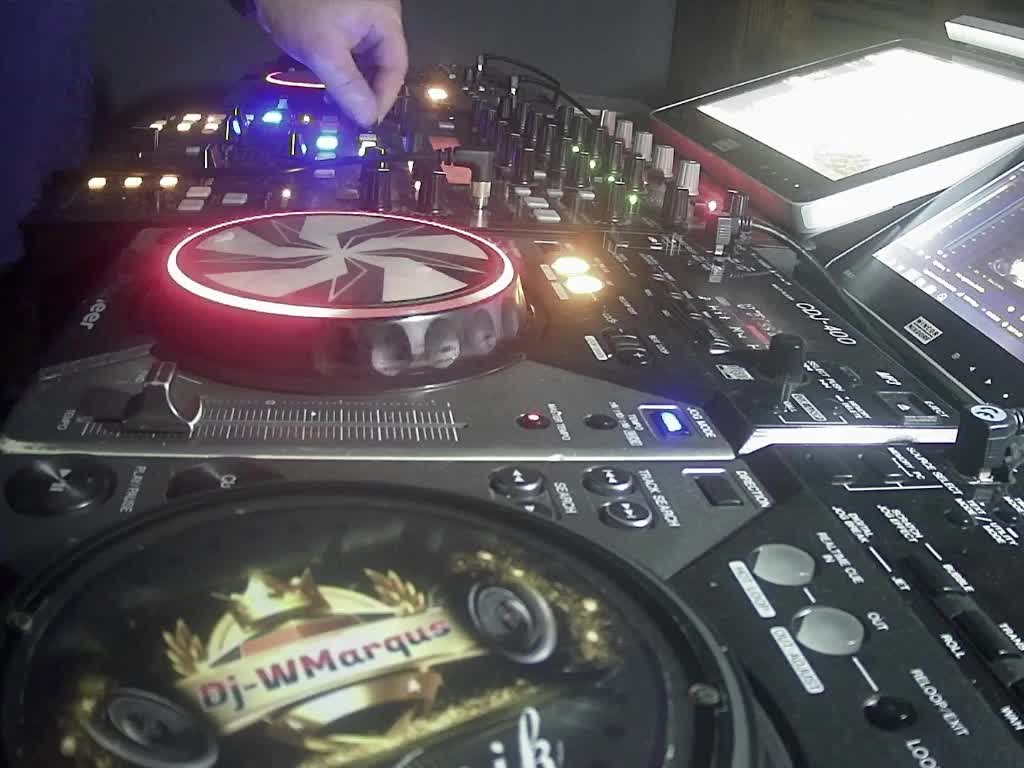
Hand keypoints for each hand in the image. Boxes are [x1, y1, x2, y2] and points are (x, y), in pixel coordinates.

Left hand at [255, 0, 407, 126]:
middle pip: (382, 65)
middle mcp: (380, 17)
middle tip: (351, 118)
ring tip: (338, 106)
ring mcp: (362, 17)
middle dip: (367, 93)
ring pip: (366, 61)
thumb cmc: (297, 7)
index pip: (395, 67)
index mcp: (386, 18)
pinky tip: (330, 87)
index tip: (367, 122)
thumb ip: (348, 88)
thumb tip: (367, 120)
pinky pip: (351, 52)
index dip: (383, 98)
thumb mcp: (322, 51)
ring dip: (353, 85)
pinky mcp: (343, 20)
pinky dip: (342, 71)